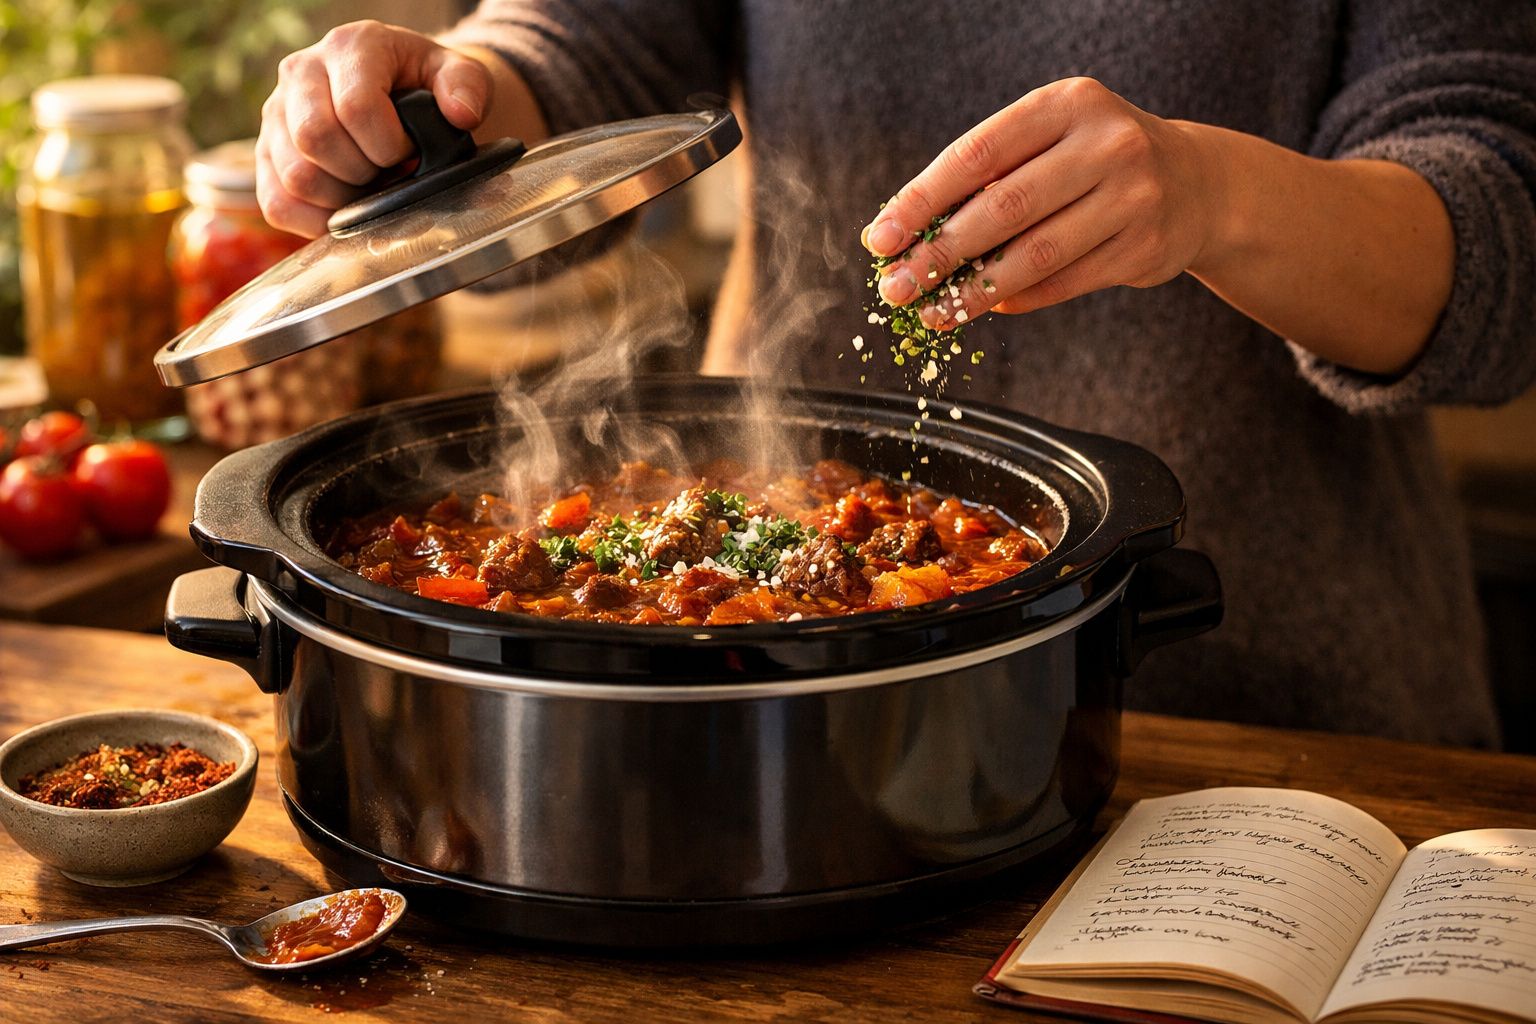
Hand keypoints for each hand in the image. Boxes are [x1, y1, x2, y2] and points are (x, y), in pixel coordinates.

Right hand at [256, 20, 493, 237]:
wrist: (397, 92)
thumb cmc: (425, 85)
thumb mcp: (456, 73)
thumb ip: (467, 85)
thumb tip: (461, 114)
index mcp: (350, 47)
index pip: (355, 108)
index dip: (390, 146)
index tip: (410, 153)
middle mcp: (301, 71)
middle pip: (315, 139)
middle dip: (364, 172)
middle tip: (388, 173)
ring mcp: (277, 112)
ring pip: (295, 175)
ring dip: (341, 198)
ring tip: (368, 187)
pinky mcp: (265, 152)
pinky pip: (276, 203)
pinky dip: (313, 221)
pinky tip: (344, 211)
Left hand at [862, 78, 1218, 328]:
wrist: (1197, 184)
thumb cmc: (1094, 162)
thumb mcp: (1049, 141)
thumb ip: (988, 176)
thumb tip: (902, 234)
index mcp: (1066, 104)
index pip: (977, 153)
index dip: (922, 199)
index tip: (881, 238)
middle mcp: (1106, 143)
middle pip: (1003, 208)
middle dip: (939, 254)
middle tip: (896, 286)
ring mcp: (1132, 196)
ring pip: (1034, 254)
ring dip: (972, 289)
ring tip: (931, 310)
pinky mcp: (1144, 247)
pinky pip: (1063, 282)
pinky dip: (1017, 298)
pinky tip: (984, 305)